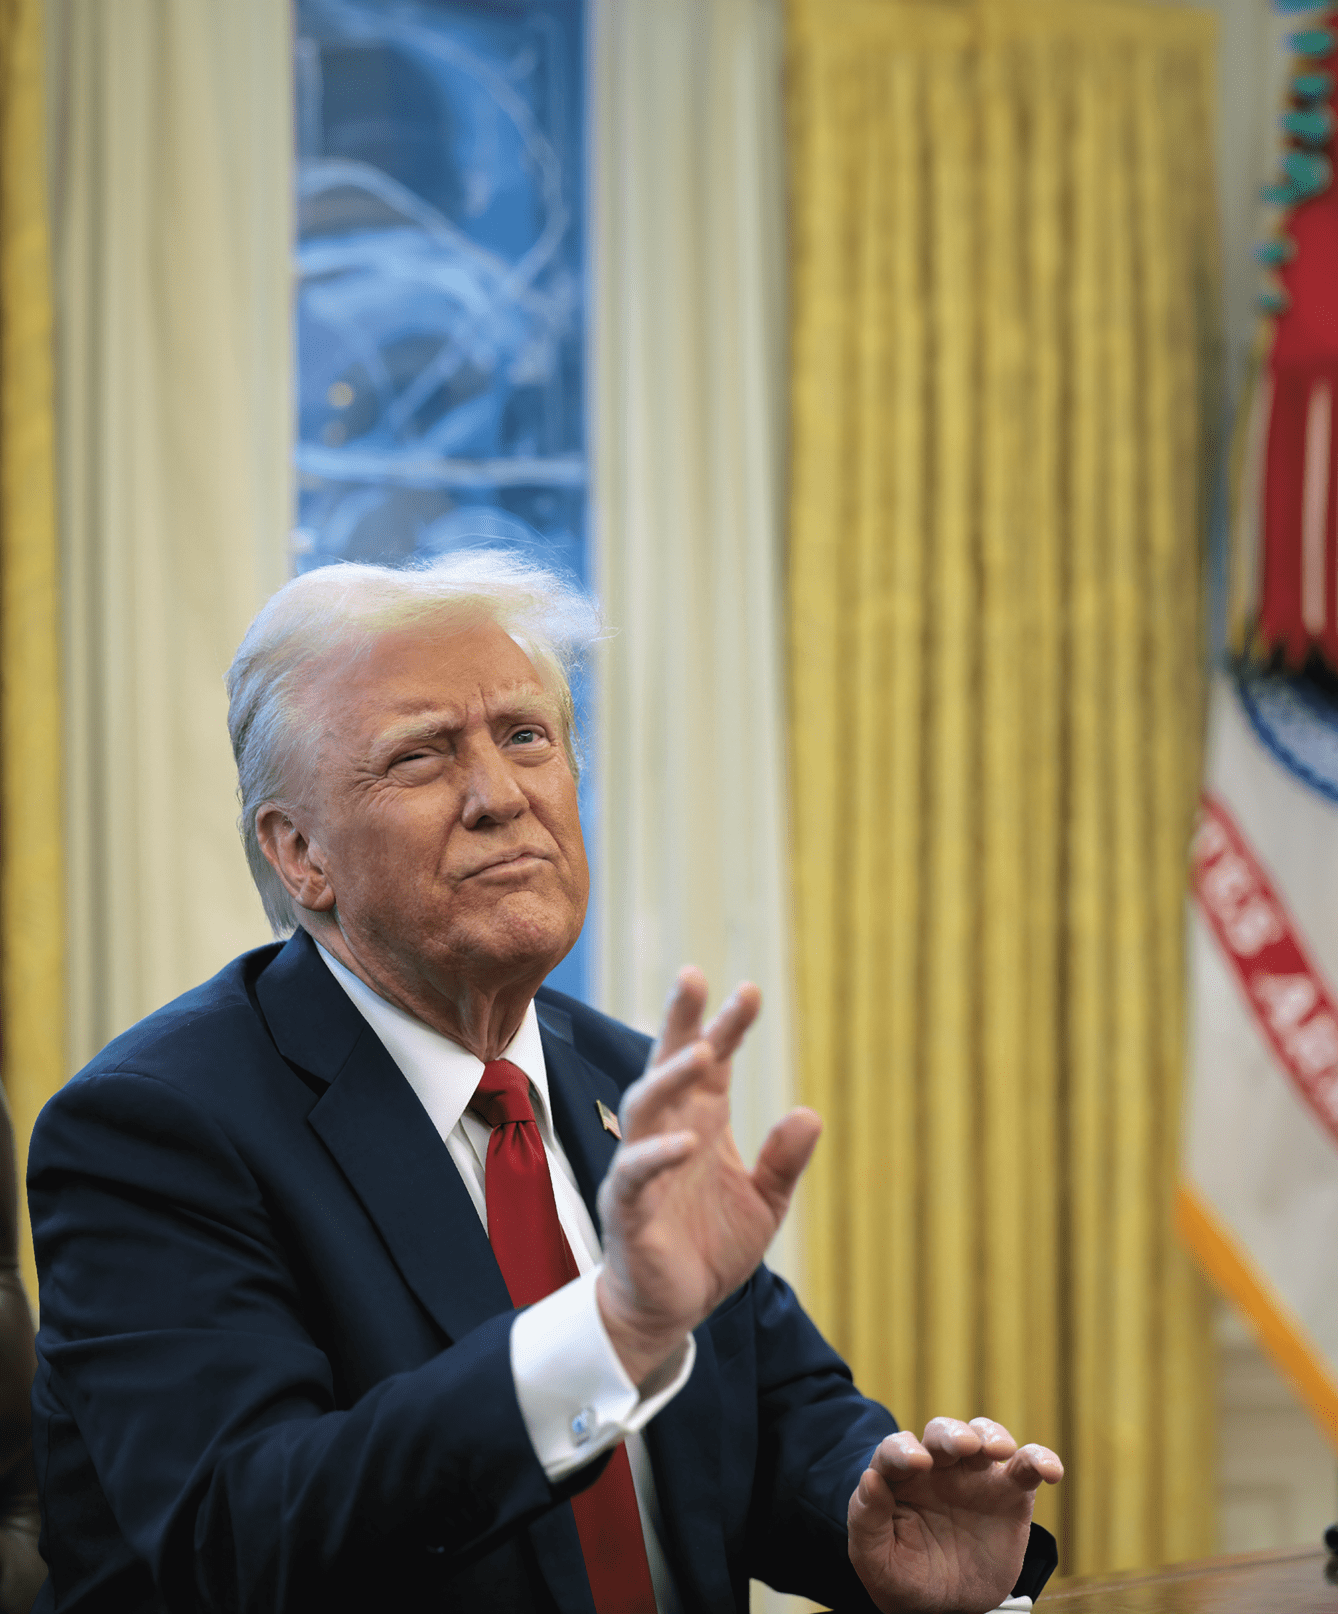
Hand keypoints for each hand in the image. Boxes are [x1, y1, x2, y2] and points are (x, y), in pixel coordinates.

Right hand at [595, 968, 820, 1386]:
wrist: (670, 1310)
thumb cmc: (708, 1247)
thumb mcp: (764, 1204)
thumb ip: (783, 1162)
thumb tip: (810, 1114)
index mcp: (700, 1123)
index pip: (712, 1063)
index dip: (727, 1027)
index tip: (750, 991)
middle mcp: (668, 1133)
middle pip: (669, 1065)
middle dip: (679, 1021)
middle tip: (691, 976)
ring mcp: (643, 1166)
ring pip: (646, 1107)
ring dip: (670, 1077)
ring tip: (703, 1053)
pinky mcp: (628, 1208)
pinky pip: (636, 1173)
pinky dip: (658, 1156)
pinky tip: (688, 1143)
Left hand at [848, 1417, 1062, 1612]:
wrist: (946, 1607)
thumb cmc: (903, 1576)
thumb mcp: (874, 1559)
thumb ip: (866, 1519)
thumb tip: (870, 1477)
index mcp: (900, 1477)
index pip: (896, 1450)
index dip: (903, 1450)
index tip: (915, 1462)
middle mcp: (938, 1467)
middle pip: (942, 1432)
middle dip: (950, 1433)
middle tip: (961, 1446)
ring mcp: (975, 1477)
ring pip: (983, 1436)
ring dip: (991, 1435)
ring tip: (998, 1450)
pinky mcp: (1010, 1494)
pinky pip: (1027, 1467)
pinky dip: (1040, 1459)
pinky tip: (1049, 1470)